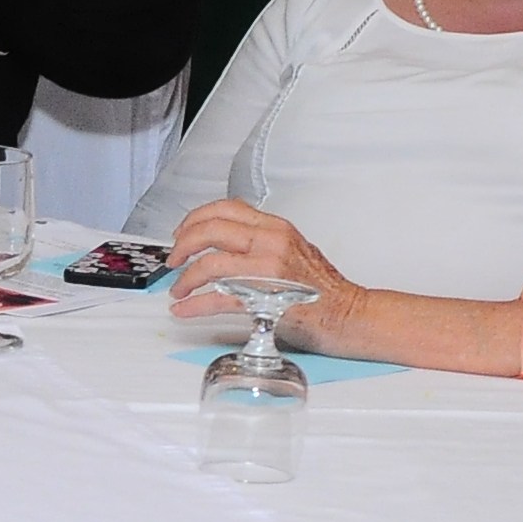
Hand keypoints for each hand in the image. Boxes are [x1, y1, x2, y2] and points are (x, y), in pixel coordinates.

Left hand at [166, 198, 362, 350]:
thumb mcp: (292, 249)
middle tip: (173, 260)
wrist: (349, 313)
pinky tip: (184, 309)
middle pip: (210, 230)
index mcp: (275, 227)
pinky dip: (194, 305)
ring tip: (178, 289)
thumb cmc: (323, 288)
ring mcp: (267, 270)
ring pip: (209, 263)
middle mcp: (270, 242)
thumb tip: (223, 245)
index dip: (195, 218)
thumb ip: (260, 241)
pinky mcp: (264, 299)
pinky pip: (218, 299)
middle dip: (182, 244)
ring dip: (185, 278)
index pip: (226, 208)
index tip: (182, 233)